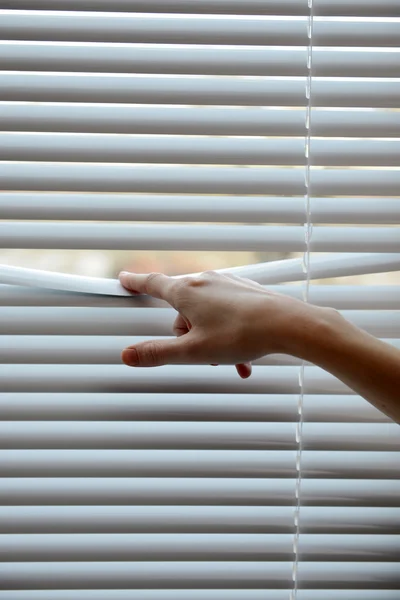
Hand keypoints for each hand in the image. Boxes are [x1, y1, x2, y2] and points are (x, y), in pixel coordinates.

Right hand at [119, 270, 322, 377]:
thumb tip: (128, 355)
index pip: (153, 284)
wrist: (288, 324)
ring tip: (231, 359)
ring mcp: (227, 284)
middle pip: (182, 309)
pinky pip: (228, 313)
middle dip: (188, 334)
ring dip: (212, 338)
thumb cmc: (241, 335)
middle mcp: (205, 281)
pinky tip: (245, 356)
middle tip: (203, 352)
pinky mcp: (245, 290)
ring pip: (207, 314)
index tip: (125, 279)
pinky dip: (230, 334)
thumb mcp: (194, 351)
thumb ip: (158, 353)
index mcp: (187, 292)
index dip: (136, 283)